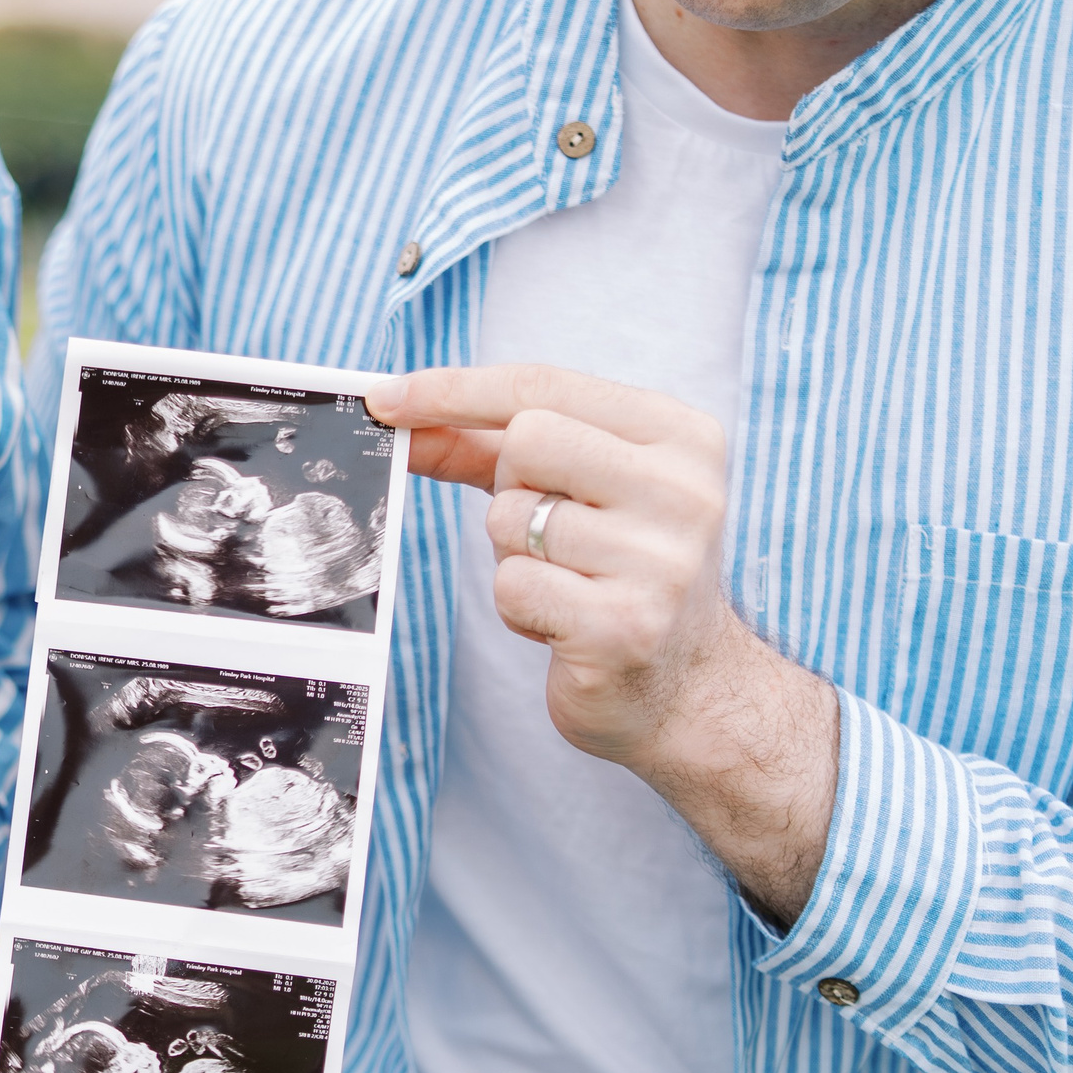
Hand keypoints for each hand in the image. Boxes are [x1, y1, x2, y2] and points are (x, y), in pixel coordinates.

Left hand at [368, 365, 836, 921]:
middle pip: (525, 441)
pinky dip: (518, 607)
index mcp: (681, 436)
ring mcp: (661, 561)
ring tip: (569, 584)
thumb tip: (396, 409)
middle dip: (508, 487)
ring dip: (514, 555)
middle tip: (549, 530)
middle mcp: (685, 490)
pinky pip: (512, 586)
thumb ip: (485, 444)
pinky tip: (565, 624)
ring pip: (510, 518)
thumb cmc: (614, 571)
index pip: (545, 384)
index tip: (384, 398)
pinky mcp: (625, 627)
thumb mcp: (569, 489)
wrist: (688, 687)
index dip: (454, 389)